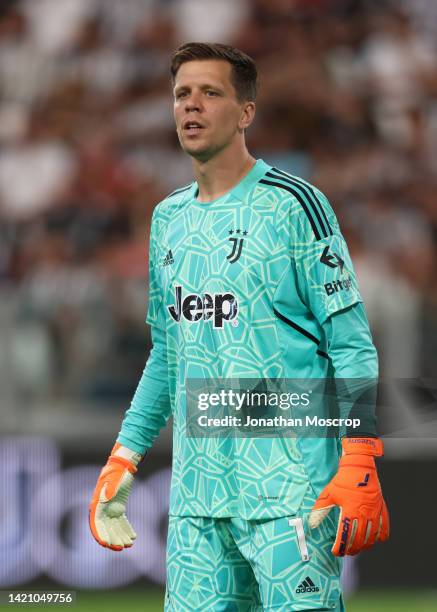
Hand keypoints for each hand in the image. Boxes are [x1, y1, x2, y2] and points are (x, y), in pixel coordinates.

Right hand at [89, 443, 138, 550]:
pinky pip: (121, 522)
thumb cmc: (118, 472)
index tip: (106, 545)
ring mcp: (110, 509)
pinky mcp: (118, 507)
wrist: (123, 464)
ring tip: (130, 544)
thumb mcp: (114, 480)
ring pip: (115, 527)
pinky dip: (126, 529)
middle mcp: (102, 509)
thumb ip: (109, 489)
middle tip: (122, 547)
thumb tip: (106, 498)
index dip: (101, 535)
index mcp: (98, 504)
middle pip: (106, 529)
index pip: (97, 524)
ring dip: (121, 536)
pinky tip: (134, 536)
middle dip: (113, 539)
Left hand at [309, 437, 389, 555]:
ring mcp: (374, 513)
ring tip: (357, 548)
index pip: (345, 536)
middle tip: (346, 552)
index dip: (340, 547)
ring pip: (371, 537)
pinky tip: (374, 540)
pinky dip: (380, 537)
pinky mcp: (381, 510)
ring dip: (364, 546)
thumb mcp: (329, 494)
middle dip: (351, 549)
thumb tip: (312, 524)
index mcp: (350, 511)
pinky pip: (384, 529)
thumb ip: (320, 510)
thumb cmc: (343, 480)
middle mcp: (363, 514)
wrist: (360, 467)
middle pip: (359, 540)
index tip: (336, 551)